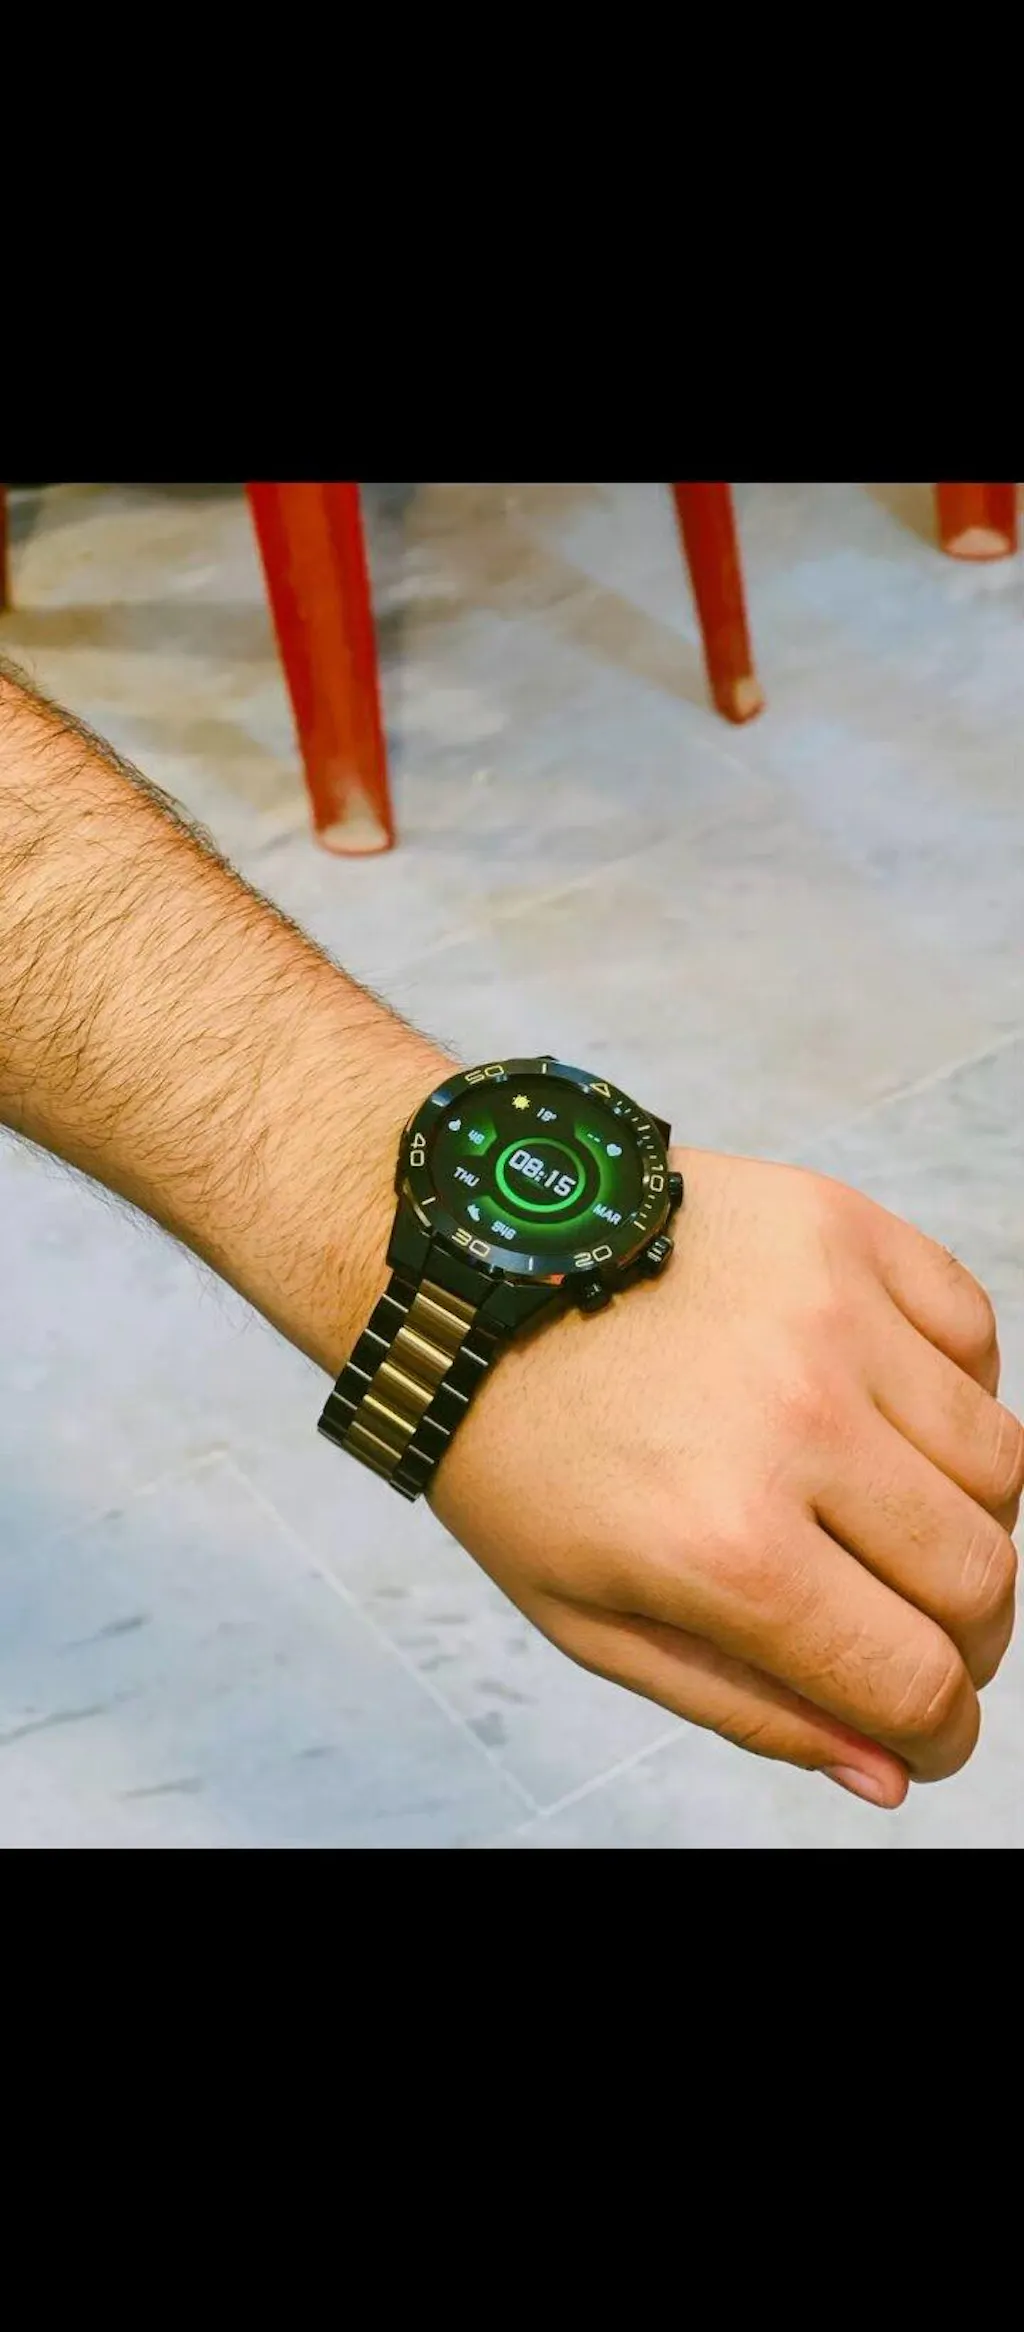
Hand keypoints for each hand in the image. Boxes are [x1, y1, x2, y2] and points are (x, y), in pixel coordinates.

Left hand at [430, 1150, 1022, 1806]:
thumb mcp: (593, 1619)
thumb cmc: (518, 1453)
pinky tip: (883, 1410)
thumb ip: (750, 1706)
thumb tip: (888, 1771)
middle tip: (912, 1632)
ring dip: (967, 1516)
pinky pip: (975, 1333)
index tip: (930, 1731)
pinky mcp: (840, 1226)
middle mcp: (796, 1424)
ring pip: (1000, 1460)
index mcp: (724, 1546)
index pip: (913, 1679)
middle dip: (965, 1639)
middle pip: (978, 1576)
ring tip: (890, 1516)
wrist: (463, 1270)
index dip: (939, 1731)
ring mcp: (829, 1314)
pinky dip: (957, 1390)